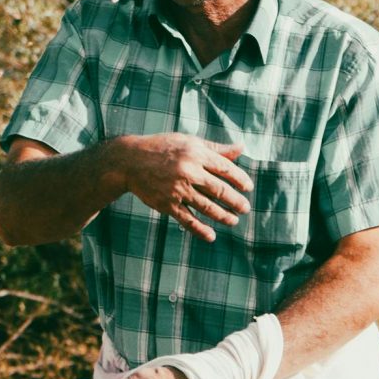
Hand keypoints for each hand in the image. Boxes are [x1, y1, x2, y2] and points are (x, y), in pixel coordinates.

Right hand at [115, 133, 252, 241]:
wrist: (129, 162)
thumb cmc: (163, 149)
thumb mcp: (189, 143)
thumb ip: (215, 148)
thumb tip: (241, 148)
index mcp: (196, 154)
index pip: (225, 168)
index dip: (240, 179)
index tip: (248, 188)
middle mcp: (188, 171)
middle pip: (219, 189)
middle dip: (235, 201)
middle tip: (245, 208)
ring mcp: (177, 190)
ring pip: (206, 206)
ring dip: (223, 216)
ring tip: (233, 220)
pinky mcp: (167, 204)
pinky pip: (187, 219)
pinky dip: (200, 229)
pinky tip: (211, 236)